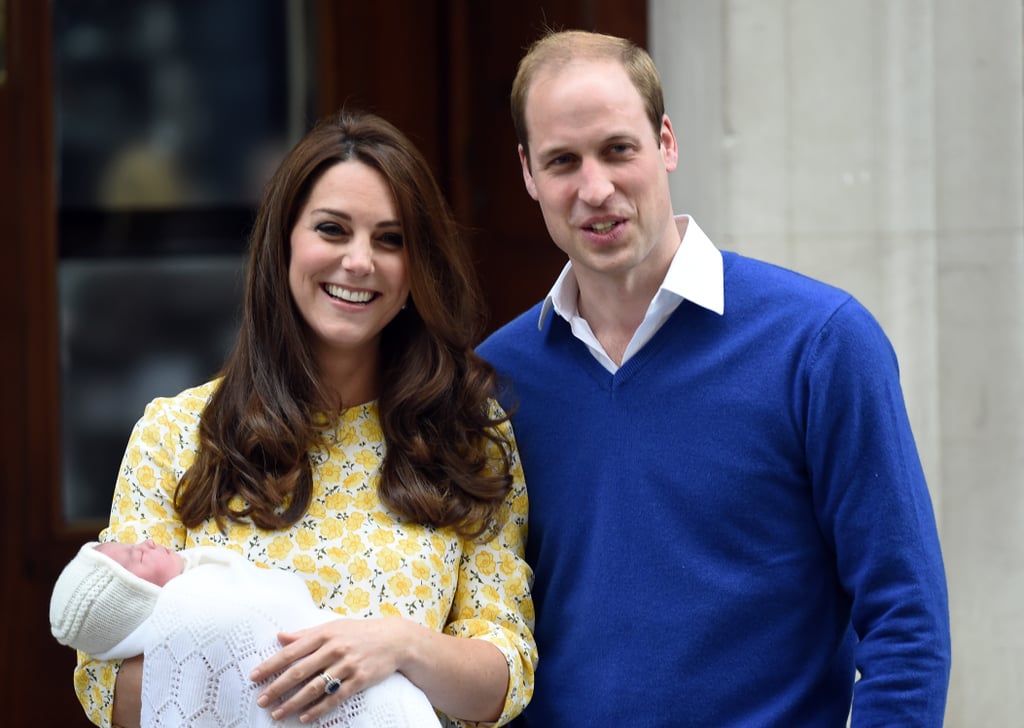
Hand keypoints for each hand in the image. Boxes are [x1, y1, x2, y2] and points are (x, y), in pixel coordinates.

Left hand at [250, 617, 410, 721]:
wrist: (394, 639)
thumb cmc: (359, 632)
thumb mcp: (333, 627)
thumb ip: (305, 634)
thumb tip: (280, 637)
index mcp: (324, 634)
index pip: (291, 651)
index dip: (271, 664)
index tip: (254, 676)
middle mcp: (334, 649)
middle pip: (299, 671)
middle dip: (277, 687)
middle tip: (261, 700)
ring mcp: (347, 665)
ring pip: (315, 687)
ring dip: (293, 702)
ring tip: (278, 713)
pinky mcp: (359, 679)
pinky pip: (335, 697)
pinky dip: (318, 709)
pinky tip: (305, 717)